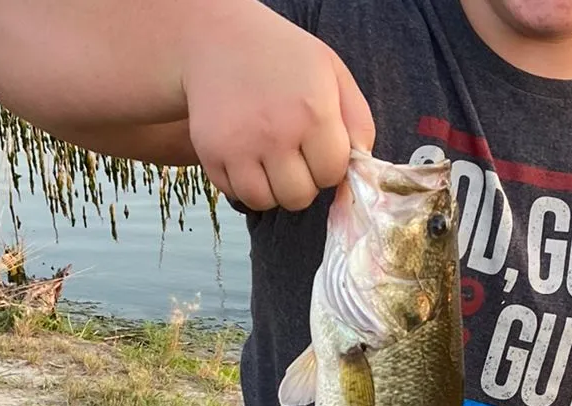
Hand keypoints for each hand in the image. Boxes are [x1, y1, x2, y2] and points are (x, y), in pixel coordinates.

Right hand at [182, 1, 374, 211]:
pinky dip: (244, 183)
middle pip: (299, 197)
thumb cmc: (282, 56)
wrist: (218, 38)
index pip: (332, 174)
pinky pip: (236, 194)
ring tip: (270, 158)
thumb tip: (361, 167)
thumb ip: (358, 120)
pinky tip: (247, 155)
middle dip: (301, 182)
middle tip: (293, 155)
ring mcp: (239, 146)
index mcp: (312, 111)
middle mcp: (275, 132)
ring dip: (272, 188)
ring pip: (266, 202)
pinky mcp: (211, 154)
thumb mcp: (332, 72)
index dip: (328, 166)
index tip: (317, 148)